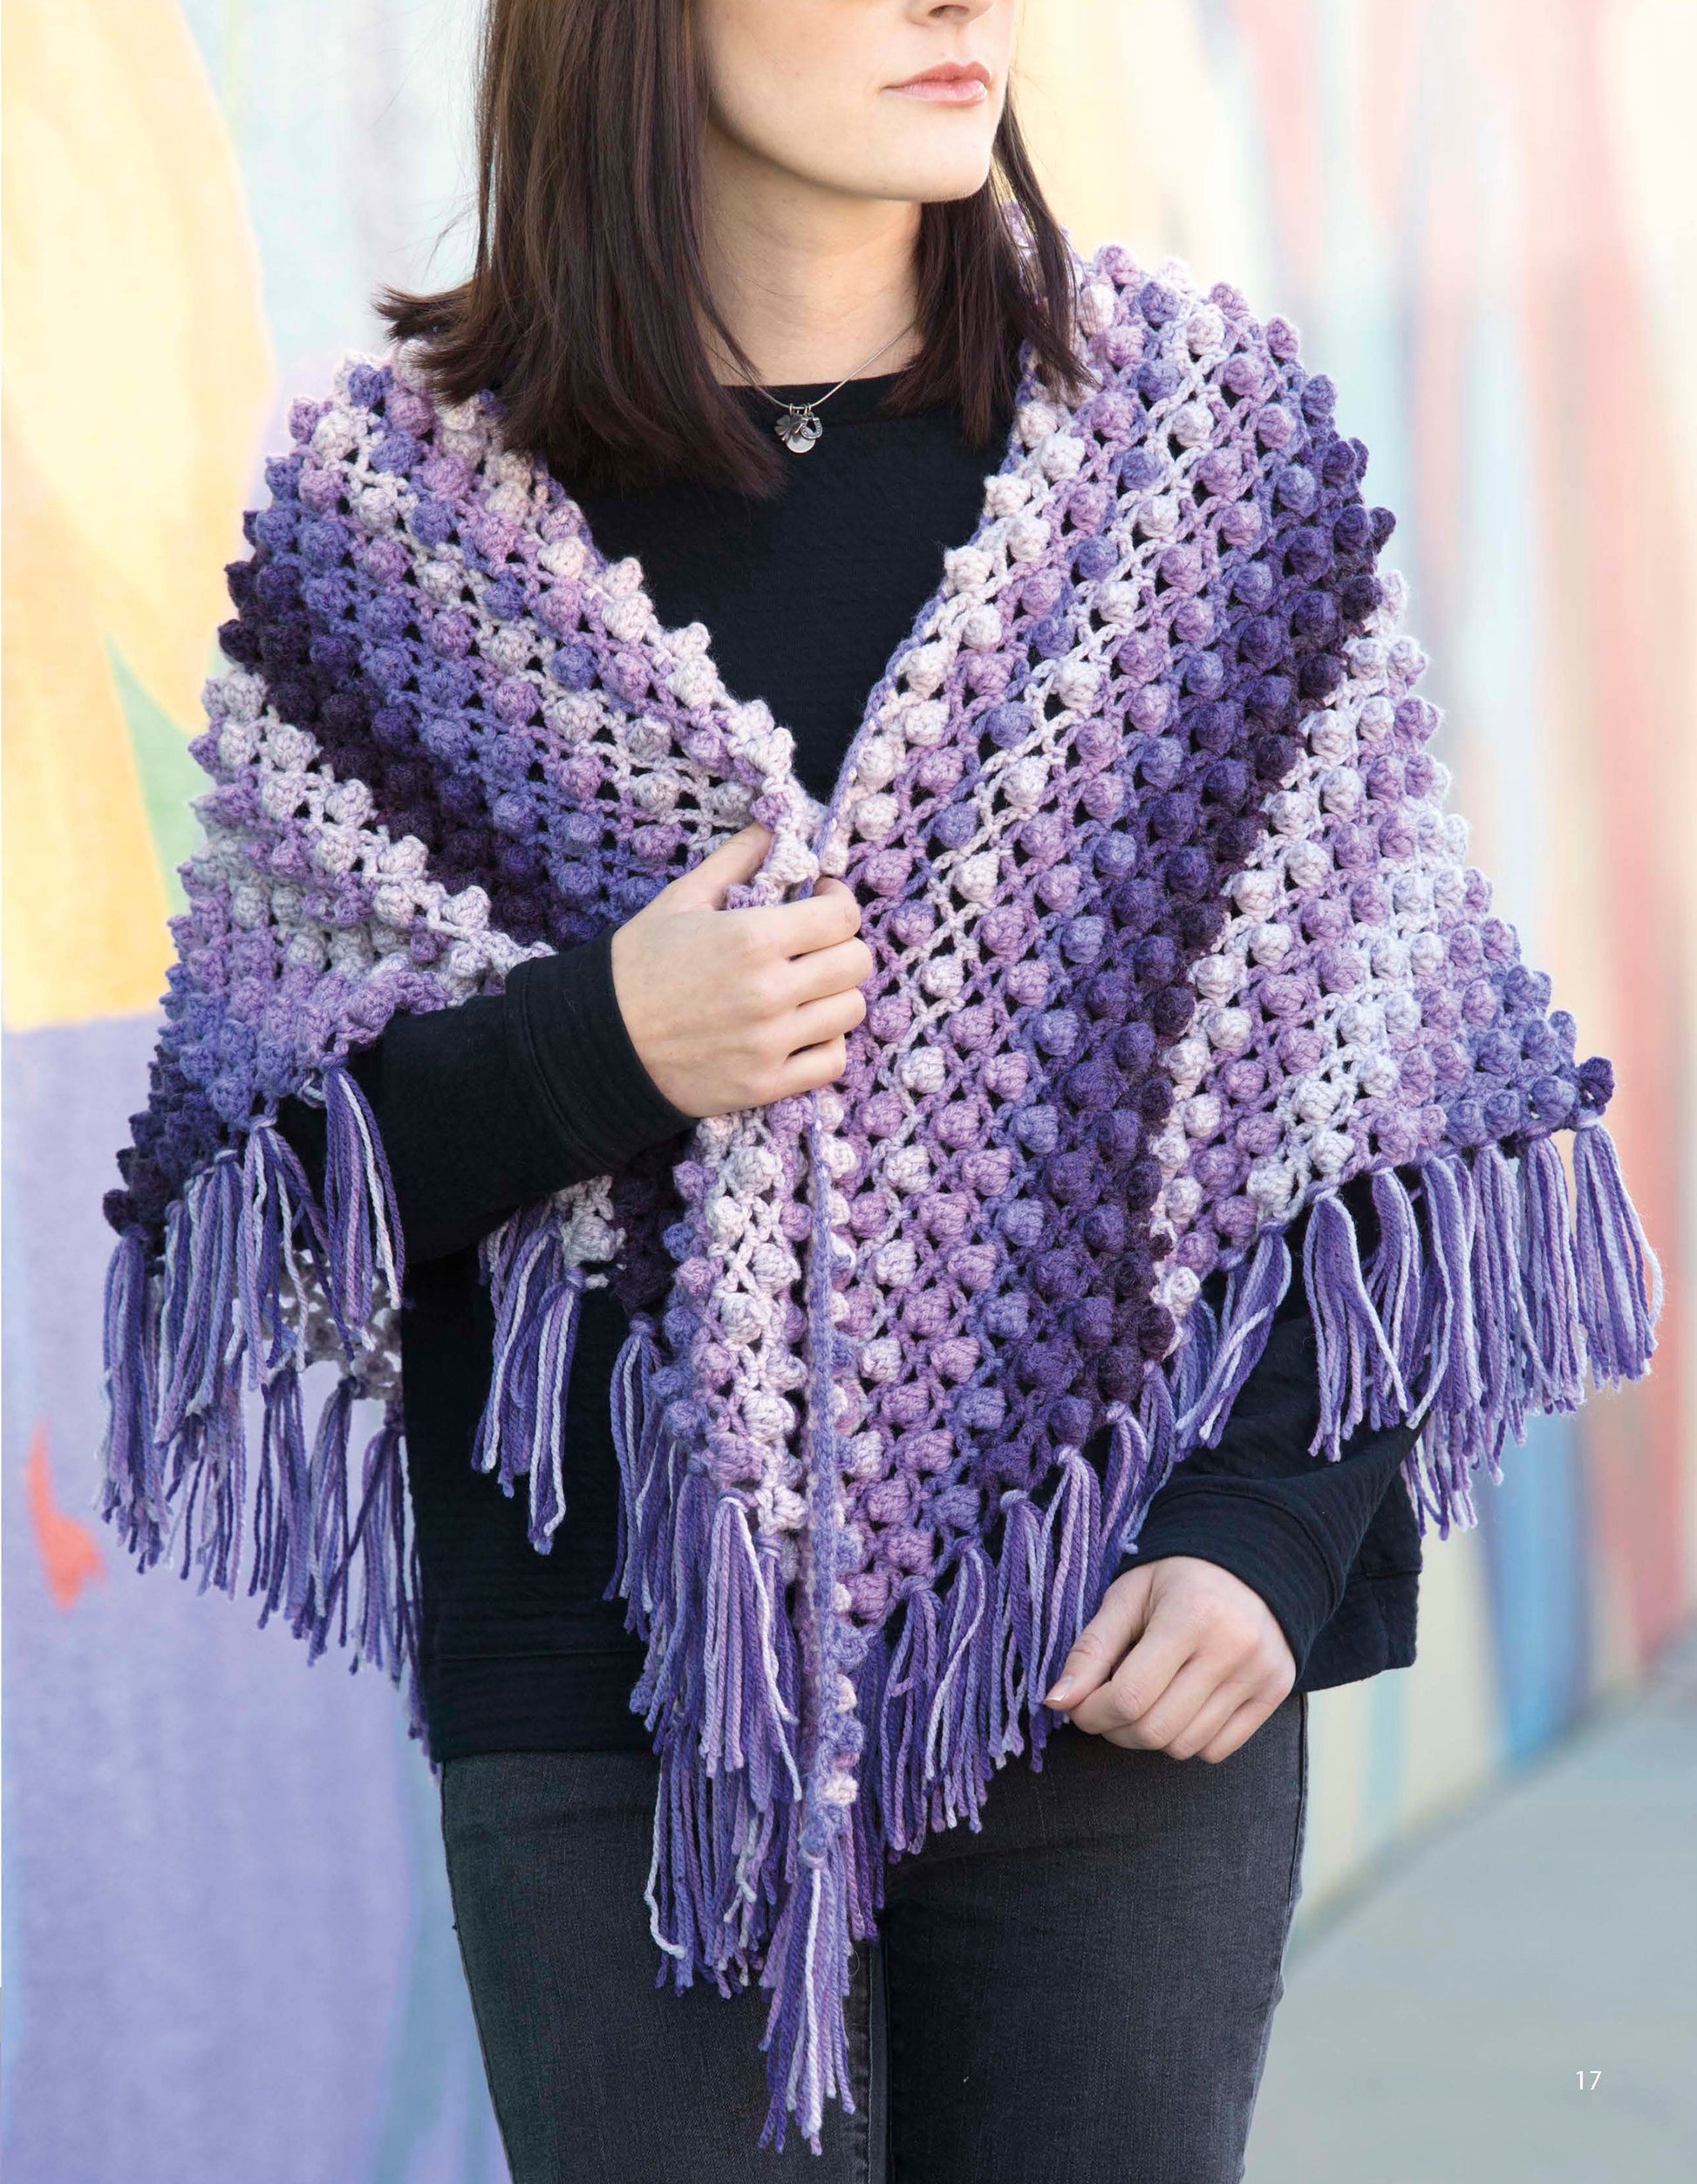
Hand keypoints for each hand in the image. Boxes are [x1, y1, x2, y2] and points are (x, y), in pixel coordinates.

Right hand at [609, 824, 873, 1118]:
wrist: (596, 1043)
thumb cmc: (637, 965)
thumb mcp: (681, 899)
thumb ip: (735, 860)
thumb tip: (774, 826)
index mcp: (752, 938)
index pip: (842, 915)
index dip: (838, 901)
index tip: (822, 900)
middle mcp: (769, 991)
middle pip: (856, 963)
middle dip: (842, 945)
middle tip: (817, 945)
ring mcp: (770, 1042)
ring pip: (850, 1011)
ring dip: (835, 994)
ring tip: (809, 988)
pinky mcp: (765, 1084)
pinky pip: (832, 1061)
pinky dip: (826, 1043)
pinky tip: (802, 1029)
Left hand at [1043, 1557, 1295, 1763]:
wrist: (1250, 1563)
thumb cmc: (1178, 1578)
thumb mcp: (1127, 1597)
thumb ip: (1091, 1649)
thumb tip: (1056, 1701)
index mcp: (1190, 1616)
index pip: (1130, 1695)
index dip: (1091, 1712)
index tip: (1077, 1706)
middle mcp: (1232, 1649)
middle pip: (1156, 1728)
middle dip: (1114, 1729)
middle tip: (1104, 1708)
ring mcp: (1260, 1674)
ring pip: (1185, 1746)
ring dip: (1149, 1737)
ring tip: (1141, 1703)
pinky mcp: (1276, 1692)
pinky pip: (1217, 1749)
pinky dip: (1188, 1741)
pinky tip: (1179, 1707)